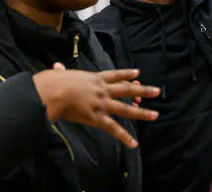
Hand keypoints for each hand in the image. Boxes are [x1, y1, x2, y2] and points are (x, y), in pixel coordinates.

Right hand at [33, 62, 159, 148]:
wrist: (55, 92)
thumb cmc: (53, 82)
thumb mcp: (60, 73)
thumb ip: (60, 71)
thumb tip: (56, 67)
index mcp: (95, 78)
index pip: (115, 75)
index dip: (127, 74)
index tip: (138, 73)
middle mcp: (103, 90)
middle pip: (127, 89)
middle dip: (144, 90)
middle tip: (157, 91)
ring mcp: (102, 104)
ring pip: (126, 109)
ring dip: (142, 112)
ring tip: (155, 115)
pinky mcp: (97, 118)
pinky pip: (114, 129)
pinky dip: (124, 137)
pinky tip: (134, 143)